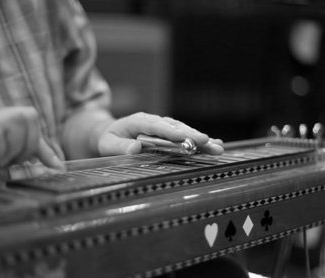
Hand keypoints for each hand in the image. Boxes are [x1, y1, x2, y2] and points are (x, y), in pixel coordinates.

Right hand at [0, 107, 64, 174]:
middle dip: (27, 145)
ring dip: (12, 150)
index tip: (55, 167)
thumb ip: (23, 159)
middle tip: (10, 163)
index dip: (45, 145)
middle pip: (27, 115)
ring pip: (15, 123)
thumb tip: (56, 166)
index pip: (31, 119)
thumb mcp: (0, 165)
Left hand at [94, 112, 223, 155]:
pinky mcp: (170, 134)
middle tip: (207, 141)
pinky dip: (200, 142)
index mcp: (139, 121)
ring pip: (184, 132)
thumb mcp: (107, 143)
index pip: (156, 125)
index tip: (183, 137)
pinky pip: (186, 137)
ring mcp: (164, 127)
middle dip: (191, 135)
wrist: (110, 132)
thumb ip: (119, 146)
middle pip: (176, 127)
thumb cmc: (109, 138)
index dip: (170, 131)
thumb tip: (134, 149)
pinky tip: (216, 145)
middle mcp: (155, 121)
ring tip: (217, 147)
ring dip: (200, 140)